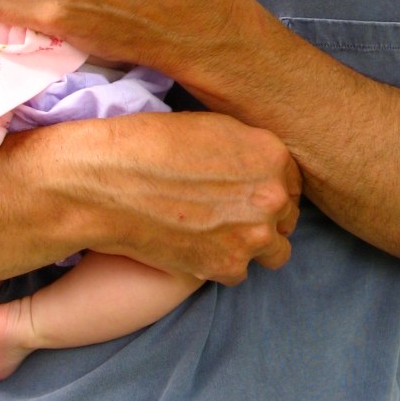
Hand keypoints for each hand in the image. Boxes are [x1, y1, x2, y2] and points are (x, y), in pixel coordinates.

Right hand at [74, 110, 301, 281]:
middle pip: (286, 217)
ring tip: (218, 235)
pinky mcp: (227, 266)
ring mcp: (253, 234)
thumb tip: (259, 171)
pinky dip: (220, 264)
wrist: (107, 182)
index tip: (249, 195)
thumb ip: (247, 151)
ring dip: (251, 245)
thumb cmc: (150, 145)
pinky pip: (239, 273)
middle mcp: (272, 195)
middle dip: (263, 217)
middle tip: (229, 216)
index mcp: (272, 154)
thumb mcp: (212, 128)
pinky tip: (196, 247)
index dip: (269, 188)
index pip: (292, 182)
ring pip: (273, 251)